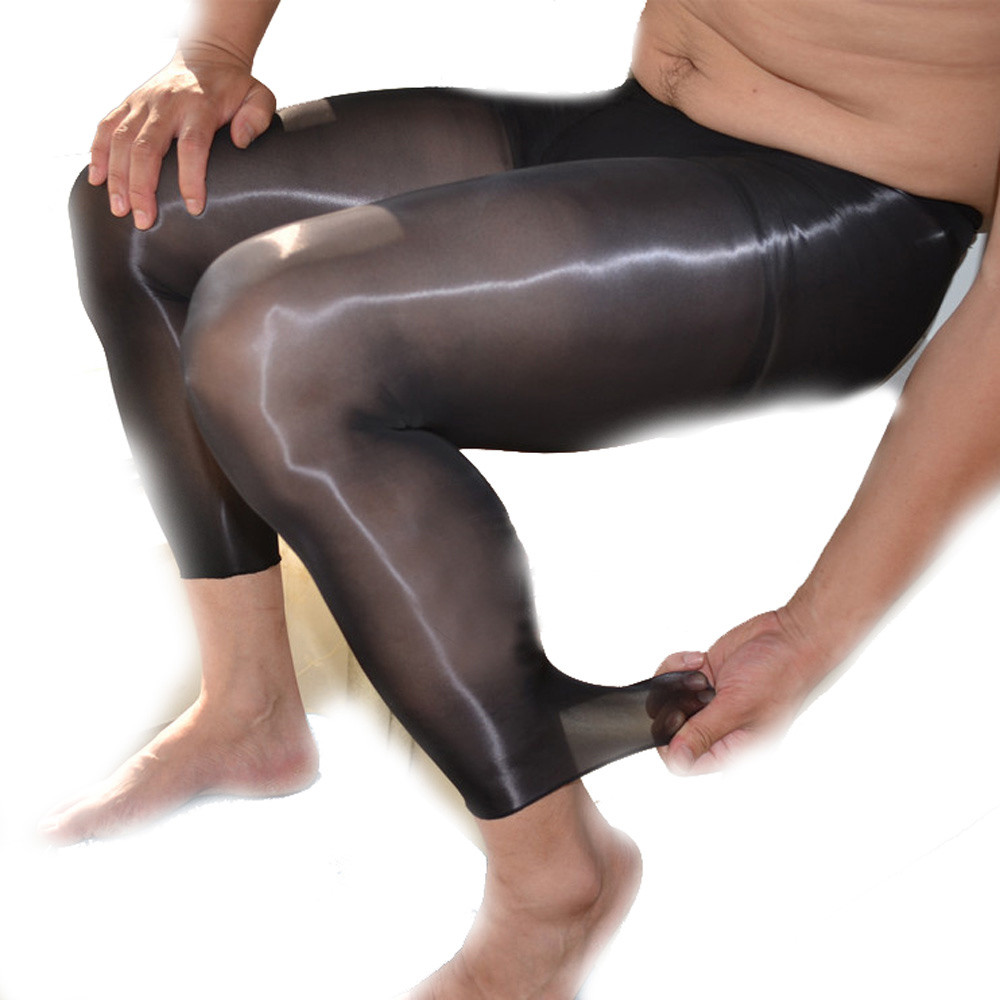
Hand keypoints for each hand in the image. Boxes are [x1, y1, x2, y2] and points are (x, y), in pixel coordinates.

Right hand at [89, 46, 275, 228]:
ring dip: (118, 178)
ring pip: (121, 141)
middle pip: (147, 148)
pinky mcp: (128, 103)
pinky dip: (98, 153)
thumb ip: (256, 117)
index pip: (193, 146)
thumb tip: (241, 140)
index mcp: (199, 106)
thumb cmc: (233, 86)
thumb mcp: (257, 95)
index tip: (194, 207)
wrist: (206, 55)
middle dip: (142, 187)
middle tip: (144, 220)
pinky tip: (97, 180)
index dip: (191, 179)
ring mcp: (143, 103)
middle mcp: (166, 104)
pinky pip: (106, 127)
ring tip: (120, 209)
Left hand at [656, 609, 832, 774]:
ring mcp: (710, 703)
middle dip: (672, 706)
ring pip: (667, 702)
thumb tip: (678, 758)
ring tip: (699, 671)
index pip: (685, 762)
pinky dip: (678, 666)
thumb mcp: (739, 706)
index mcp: (733, 748)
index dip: (669, 745)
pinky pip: (674, 678)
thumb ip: (704, 732)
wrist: (790, 636)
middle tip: (693, 690)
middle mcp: (719, 729)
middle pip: (671, 731)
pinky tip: (698, 659)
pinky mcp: (704, 680)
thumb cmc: (782, 674)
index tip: (672, 718)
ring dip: (676, 682)